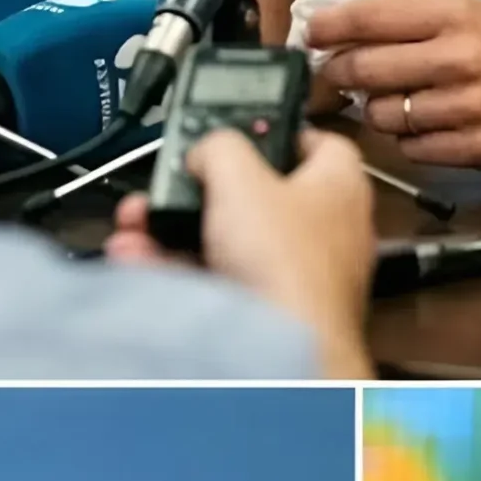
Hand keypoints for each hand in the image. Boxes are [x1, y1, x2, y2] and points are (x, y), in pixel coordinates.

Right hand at [106, 127, 375, 376]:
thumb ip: (221, 146)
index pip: (319, 140)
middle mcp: (326, 229)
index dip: (277, 130)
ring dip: (178, 232)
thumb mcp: (241, 179)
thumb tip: (207, 148)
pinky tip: (142, 259)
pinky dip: (180, 271)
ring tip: (140, 223)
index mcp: (339, 185)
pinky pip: (218, 282)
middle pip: (259, 194)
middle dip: (202, 190)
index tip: (242, 130)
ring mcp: (298, 274)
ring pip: (230, 241)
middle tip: (172, 184)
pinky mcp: (271, 311)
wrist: (281, 350)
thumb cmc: (288, 267)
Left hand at [307, 0, 480, 167]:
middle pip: (365, 69)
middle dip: (339, 73)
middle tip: (334, 74)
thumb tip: (340, 30)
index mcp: (453, 14)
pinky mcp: (475, 148)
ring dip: (374, 111)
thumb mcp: (466, 13)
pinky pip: (411, 149)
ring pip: (382, 115)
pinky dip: (406, 139)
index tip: (310, 33)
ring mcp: (466, 106)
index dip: (329, 27)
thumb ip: (408, 21)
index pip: (369, 17)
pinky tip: (419, 126)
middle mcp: (458, 58)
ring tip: (389, 102)